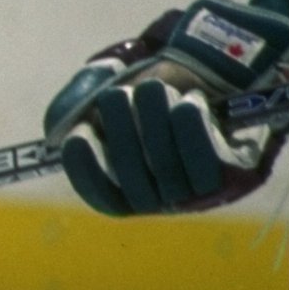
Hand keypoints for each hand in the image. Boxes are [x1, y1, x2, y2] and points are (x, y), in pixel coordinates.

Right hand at [42, 0, 288, 216]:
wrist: (224, 90)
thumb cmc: (161, 97)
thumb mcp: (118, 97)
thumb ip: (84, 104)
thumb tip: (60, 123)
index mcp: (130, 190)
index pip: (101, 196)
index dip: (85, 169)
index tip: (78, 135)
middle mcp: (162, 200)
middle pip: (132, 176)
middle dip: (120, 131)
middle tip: (116, 95)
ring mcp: (197, 192)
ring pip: (166, 166)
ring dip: (154, 123)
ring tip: (150, 89)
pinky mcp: (228, 177)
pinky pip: (205, 160)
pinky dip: (192, 130)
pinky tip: (187, 103)